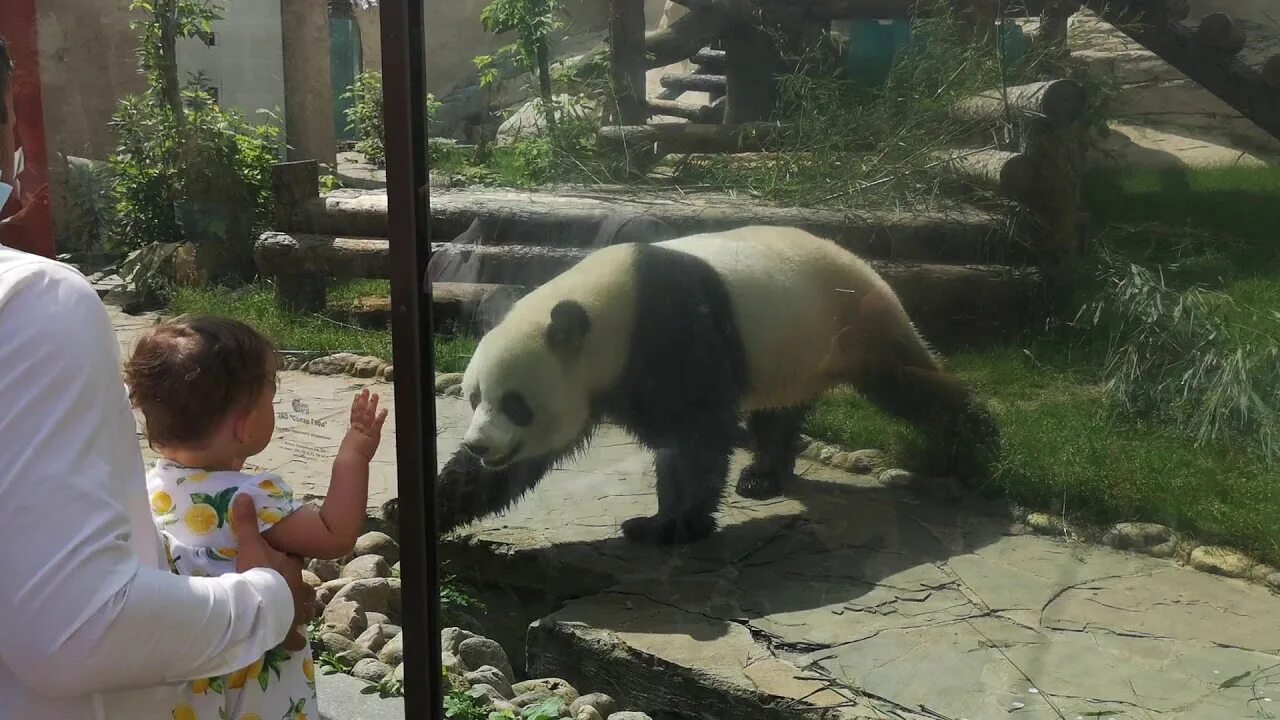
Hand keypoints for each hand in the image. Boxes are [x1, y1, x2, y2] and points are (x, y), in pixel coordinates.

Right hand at [231, 493, 314, 650]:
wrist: (259, 605)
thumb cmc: (258, 574)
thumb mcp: (251, 546)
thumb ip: (246, 522)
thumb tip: (243, 495)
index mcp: (292, 570)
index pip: (297, 564)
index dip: (291, 564)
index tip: (285, 564)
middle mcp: (298, 591)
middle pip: (306, 589)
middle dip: (301, 591)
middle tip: (291, 593)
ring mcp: (295, 613)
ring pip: (305, 612)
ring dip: (301, 613)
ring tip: (295, 616)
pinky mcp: (288, 633)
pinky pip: (295, 639)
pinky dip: (295, 641)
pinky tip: (295, 644)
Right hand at [341, 388, 387, 461]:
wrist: (350, 459)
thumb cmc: (347, 457)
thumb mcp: (347, 447)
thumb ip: (350, 443)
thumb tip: (349, 443)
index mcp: (352, 430)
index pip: (354, 414)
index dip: (356, 405)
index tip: (357, 396)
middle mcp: (358, 427)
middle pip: (361, 410)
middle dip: (364, 399)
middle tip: (366, 390)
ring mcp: (366, 430)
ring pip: (368, 413)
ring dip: (372, 404)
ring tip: (375, 395)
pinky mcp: (373, 434)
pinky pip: (378, 423)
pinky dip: (381, 416)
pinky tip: (385, 409)